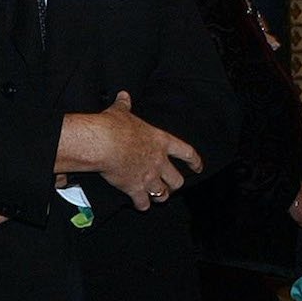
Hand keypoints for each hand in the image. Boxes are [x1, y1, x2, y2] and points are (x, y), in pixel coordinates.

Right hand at [57, 91, 202, 210]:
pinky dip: (142, 205)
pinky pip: (143, 203)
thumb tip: (123, 95)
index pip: (186, 152)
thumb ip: (125, 105)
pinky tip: (140, 204)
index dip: (194, 161)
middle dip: (174, 184)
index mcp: (161, 142)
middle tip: (170, 185)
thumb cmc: (114, 126)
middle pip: (177, 180)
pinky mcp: (134, 188)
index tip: (198, 167)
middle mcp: (159, 161)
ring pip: (163, 194)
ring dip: (160, 196)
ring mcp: (148, 177)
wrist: (103, 143)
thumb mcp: (121, 113)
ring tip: (157, 196)